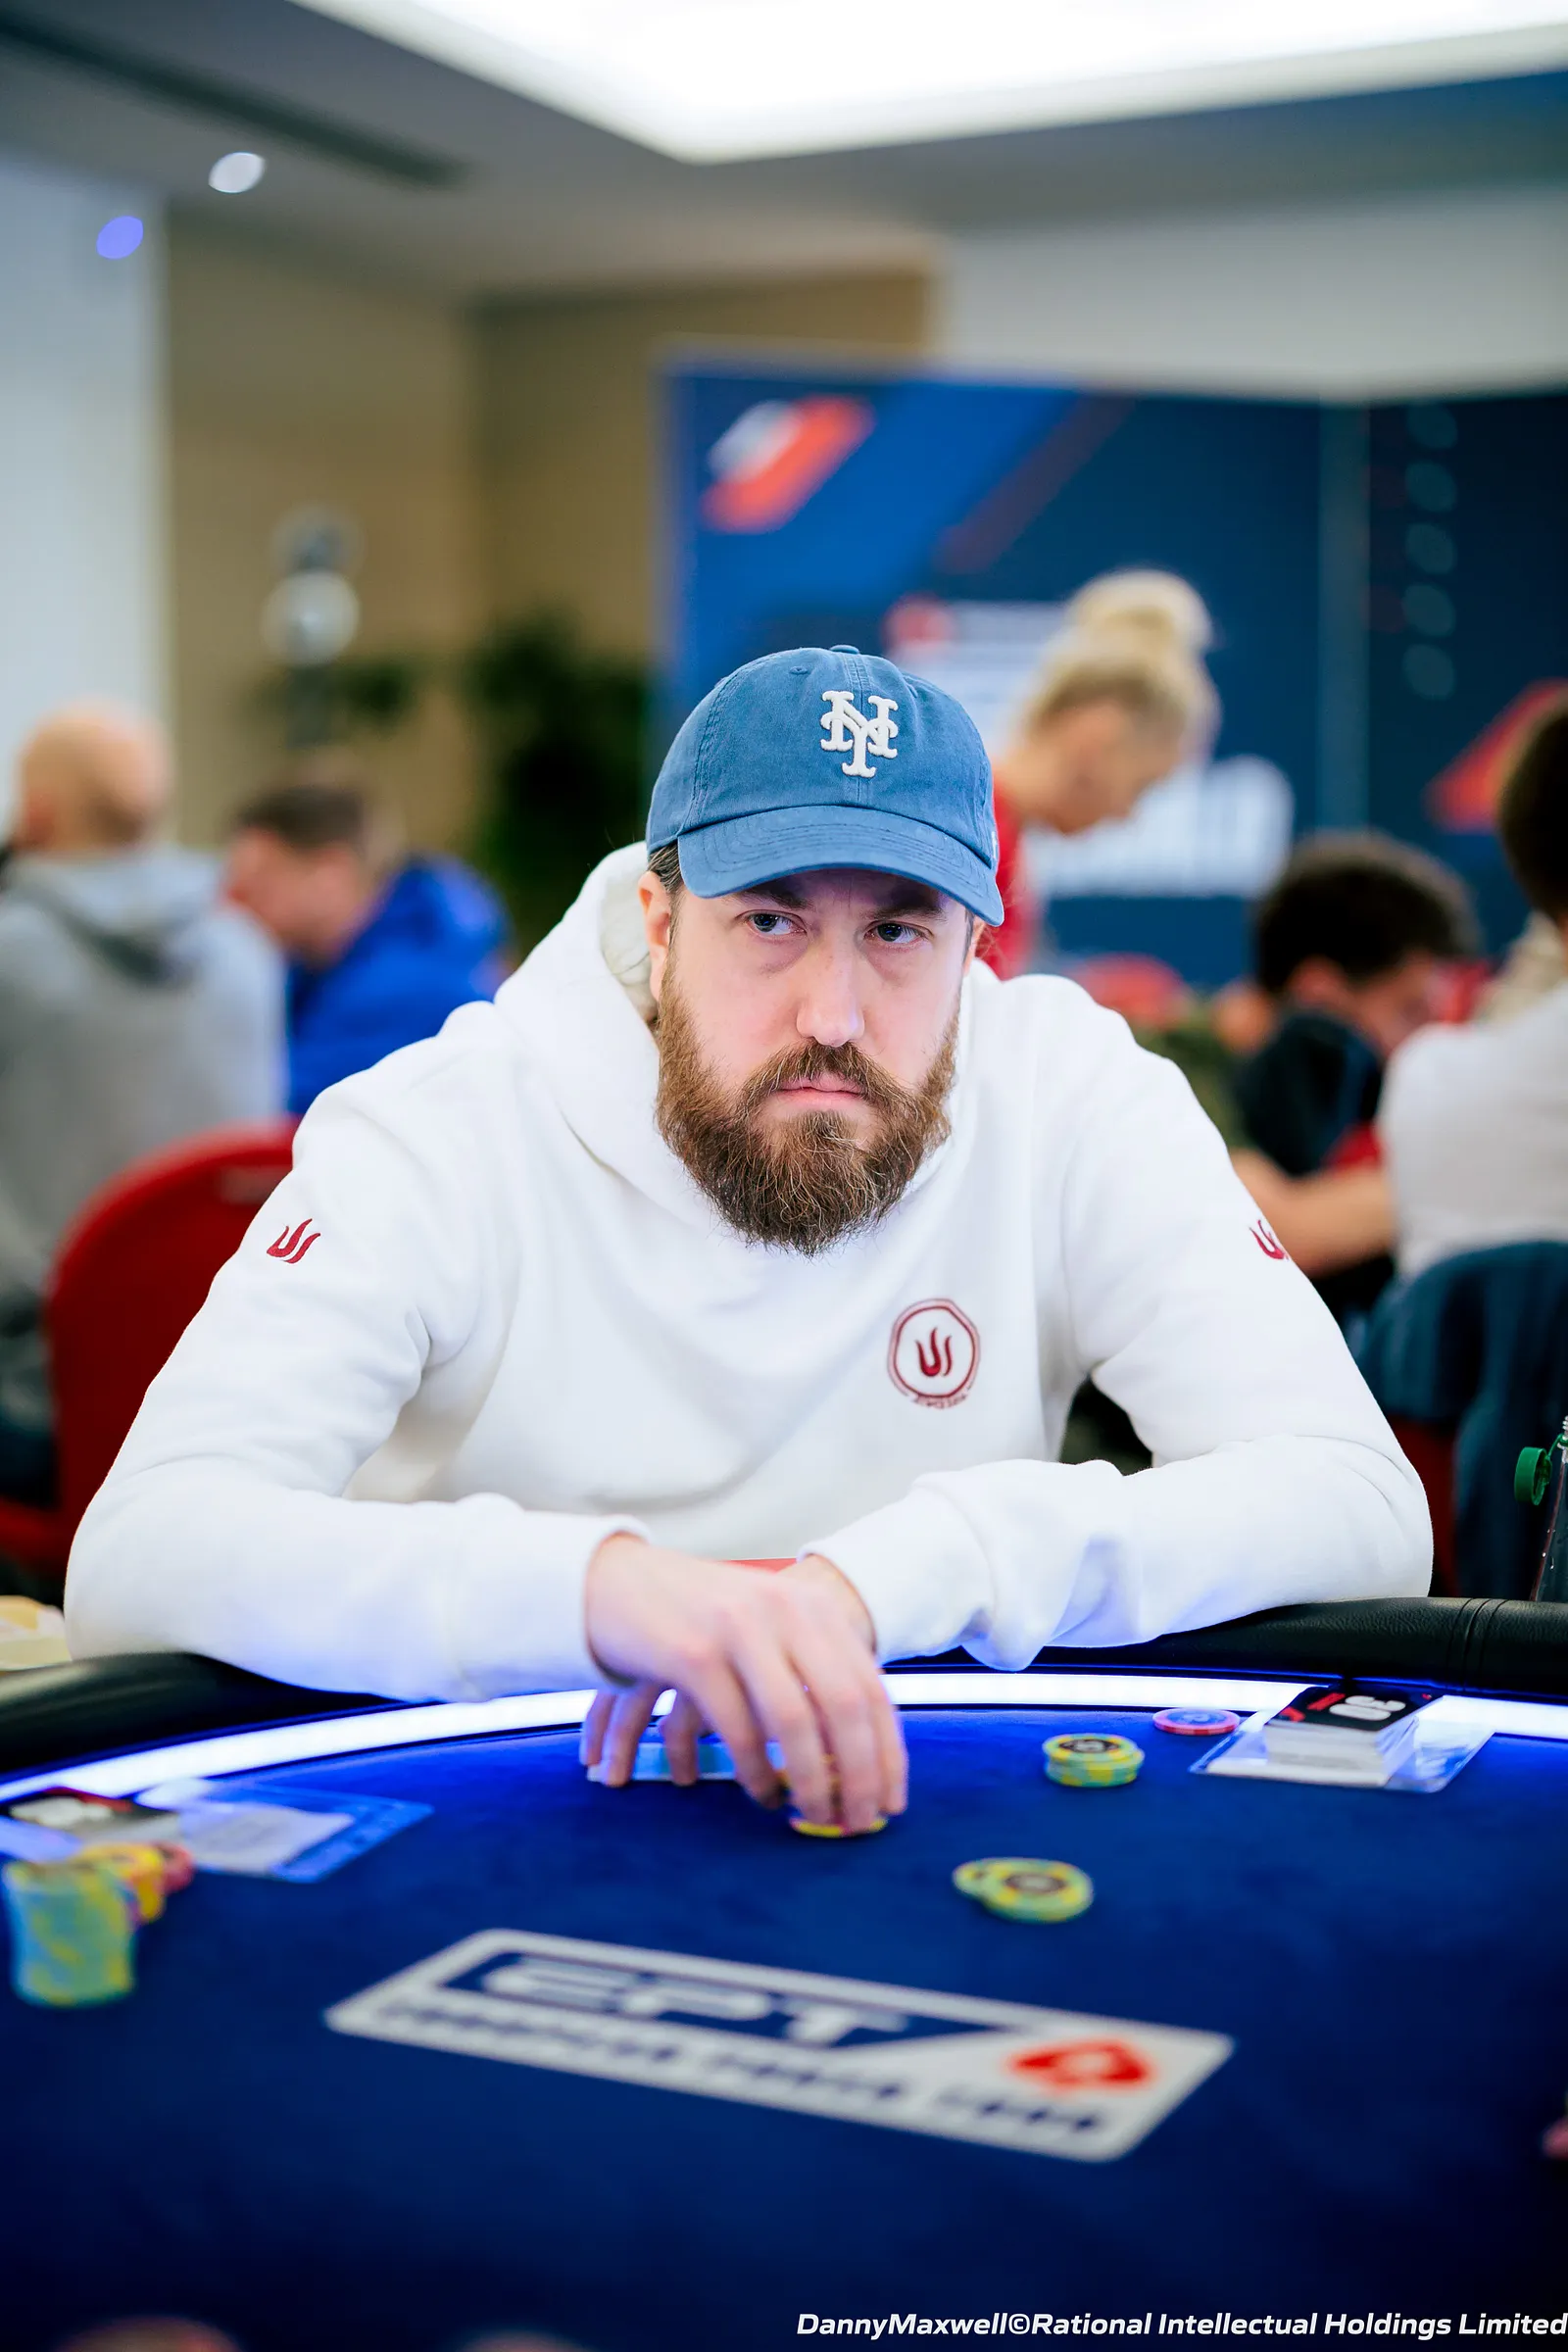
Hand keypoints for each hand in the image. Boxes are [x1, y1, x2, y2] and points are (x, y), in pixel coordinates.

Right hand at [580, 1540, 905, 1831]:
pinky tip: (761, 1794)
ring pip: (794, 1722)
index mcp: (815, 1608)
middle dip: (859, 1774)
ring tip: (811, 1816)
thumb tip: (861, 1756)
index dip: (888, 1754)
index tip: (892, 1804)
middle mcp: (787, 1611)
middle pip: (845, 1706)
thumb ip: (813, 1673)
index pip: (872, 1690)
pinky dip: (754, 1771)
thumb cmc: (701, 1618)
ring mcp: (740, 1629)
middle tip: (856, 1824)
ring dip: (809, 1781)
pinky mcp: (693, 1653)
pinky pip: (738, 1727)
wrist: (618, 1582)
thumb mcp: (769, 1628)